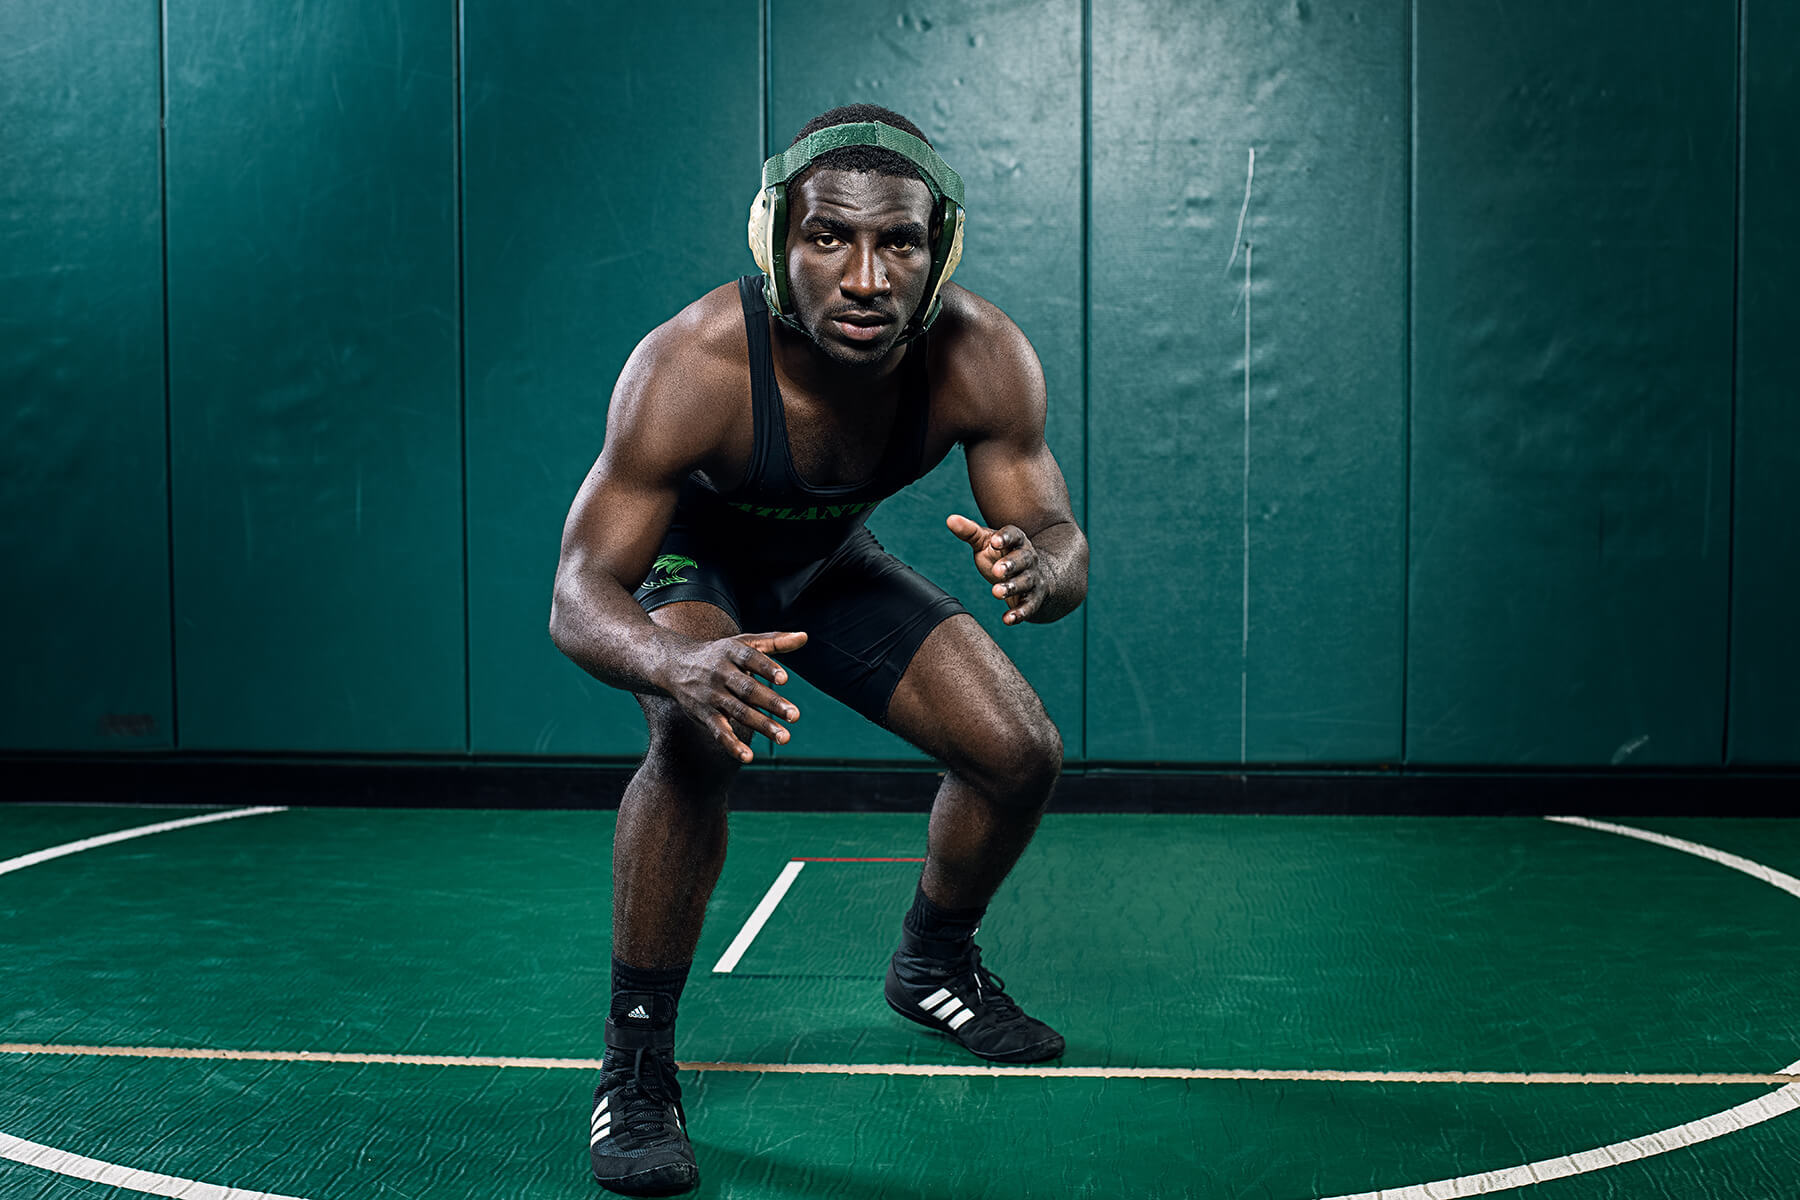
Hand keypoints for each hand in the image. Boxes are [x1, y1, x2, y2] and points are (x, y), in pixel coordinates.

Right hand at [664, 631, 805, 761]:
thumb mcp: (744, 643)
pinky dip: (731, 744)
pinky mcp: (705, 714)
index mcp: (732, 652)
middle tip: (794, 715)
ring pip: (738, 711)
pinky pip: (718, 731)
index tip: (784, 679)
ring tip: (784, 737)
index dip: (767, 668)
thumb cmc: (720, 653)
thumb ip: (775, 641)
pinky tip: (747, 756)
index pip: (750, 658)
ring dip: (762, 725)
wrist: (675, 665)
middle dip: (771, 703)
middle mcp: (721, 673)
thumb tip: (805, 636)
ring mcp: (712, 695)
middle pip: (748, 689)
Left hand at [947, 514, 1046, 624]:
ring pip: (1025, 583)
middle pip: (1023, 560)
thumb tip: (950, 519)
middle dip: (1010, 565)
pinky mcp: (1034, 599)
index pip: (1014, 535)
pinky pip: (1029, 606)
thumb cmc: (1003, 555)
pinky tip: (1007, 619)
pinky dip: (1019, 613)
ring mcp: (1033, 578)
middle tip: (996, 571)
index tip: (994, 542)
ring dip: (1012, 587)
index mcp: (1017, 540)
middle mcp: (1028, 558)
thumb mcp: (986, 542)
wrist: (1035, 576)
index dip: (1005, 538)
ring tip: (996, 592)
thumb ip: (969, 532)